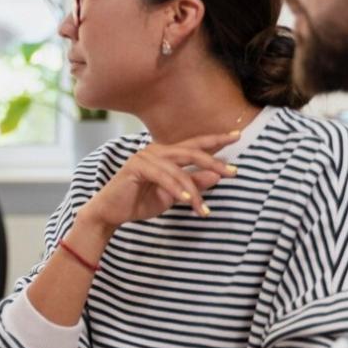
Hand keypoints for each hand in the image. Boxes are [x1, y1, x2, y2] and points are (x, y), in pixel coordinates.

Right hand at [78, 132, 238, 233]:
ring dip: (193, 190)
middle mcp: (155, 150)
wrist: (110, 213)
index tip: (237, 135)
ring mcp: (145, 157)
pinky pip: (164, 177)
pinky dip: (177, 189)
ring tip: (202, 209)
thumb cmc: (139, 202)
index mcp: (165, 154)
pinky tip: (188, 200)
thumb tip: (217, 176)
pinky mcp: (136, 167)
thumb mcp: (173, 195)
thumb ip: (193, 184)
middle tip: (233, 172)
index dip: (215, 140)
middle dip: (214, 161)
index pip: (194, 144)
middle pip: (191, 151)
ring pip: (179, 168)